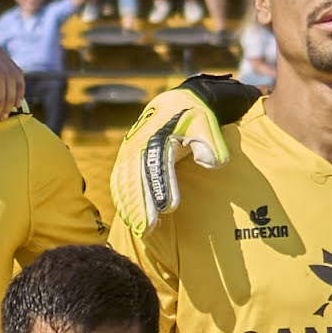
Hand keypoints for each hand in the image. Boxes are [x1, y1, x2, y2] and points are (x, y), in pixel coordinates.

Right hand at [113, 84, 228, 238]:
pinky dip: (123, 201)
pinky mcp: (125, 159)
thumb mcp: (206, 123)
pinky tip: (129, 219)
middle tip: (147, 227)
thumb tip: (212, 162)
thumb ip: (210, 142)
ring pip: (125, 182)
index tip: (168, 207)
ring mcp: (129, 152)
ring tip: (140, 229)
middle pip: (137, 178)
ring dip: (130, 207)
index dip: (162, 186)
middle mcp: (138, 144)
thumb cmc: (194, 116)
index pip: (157, 164)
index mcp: (157, 135)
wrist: (175, 103)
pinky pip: (120, 182)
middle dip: (141, 204)